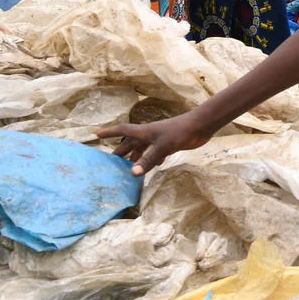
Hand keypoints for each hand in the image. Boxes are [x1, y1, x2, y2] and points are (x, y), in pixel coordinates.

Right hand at [98, 113, 214, 175]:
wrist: (201, 126)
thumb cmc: (180, 132)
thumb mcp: (162, 147)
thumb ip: (148, 160)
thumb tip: (132, 173)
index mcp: (144, 132)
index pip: (123, 130)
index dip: (110, 132)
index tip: (97, 134)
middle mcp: (150, 134)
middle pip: (131, 142)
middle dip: (122, 151)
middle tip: (112, 161)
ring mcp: (160, 139)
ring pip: (144, 148)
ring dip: (137, 157)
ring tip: (130, 168)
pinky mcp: (170, 144)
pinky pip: (156, 152)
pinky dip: (152, 159)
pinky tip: (154, 166)